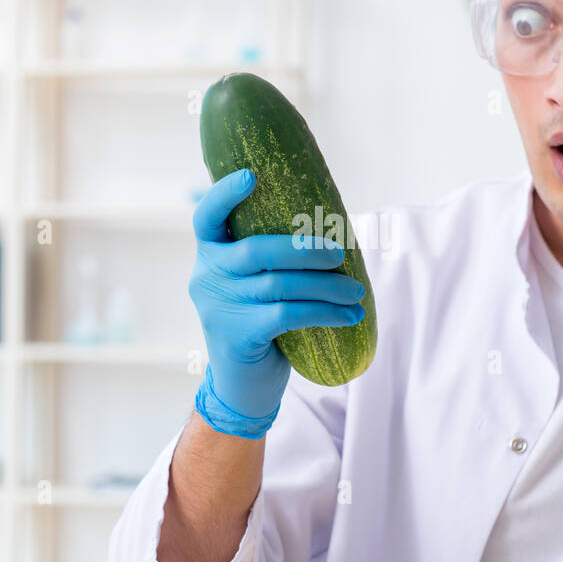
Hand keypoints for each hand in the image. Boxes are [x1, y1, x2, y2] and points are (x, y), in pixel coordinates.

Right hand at [189, 168, 367, 438]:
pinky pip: (289, 315)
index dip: (223, 194)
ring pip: (281, 285)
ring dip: (327, 286)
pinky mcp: (239, 336)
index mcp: (210, 255)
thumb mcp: (253, 285)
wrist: (242, 386)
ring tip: (356, 292)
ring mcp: (221, 308)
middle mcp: (208, 277)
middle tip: (340, 251)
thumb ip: (270, 257)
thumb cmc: (257, 323)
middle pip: (258, 250)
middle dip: (305, 248)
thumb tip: (331, 226)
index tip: (250, 175)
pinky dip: (325, 313)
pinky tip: (350, 316)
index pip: (206, 217)